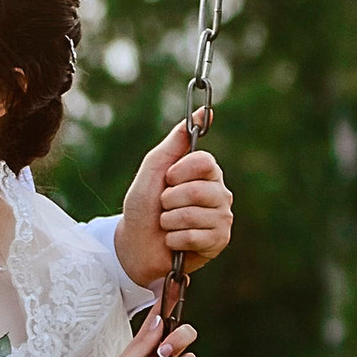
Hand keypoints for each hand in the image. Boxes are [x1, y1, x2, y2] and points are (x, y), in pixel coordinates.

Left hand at [115, 121, 231, 286]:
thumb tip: (205, 112)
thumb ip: (177, 140)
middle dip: (169, 200)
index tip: (168, 178)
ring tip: (167, 225)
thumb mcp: (155, 167)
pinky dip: (174, 239)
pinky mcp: (219, 241)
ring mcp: (221, 218)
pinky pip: (194, 236)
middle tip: (164, 206)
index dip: (180, 171)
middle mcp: (219, 193)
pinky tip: (174, 241)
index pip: (205, 162)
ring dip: (169, 221)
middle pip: (198, 190)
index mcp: (206, 173)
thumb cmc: (144, 205)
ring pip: (193, 215)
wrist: (135, 244)